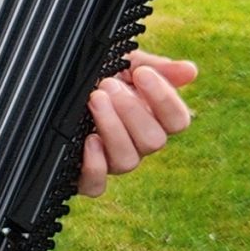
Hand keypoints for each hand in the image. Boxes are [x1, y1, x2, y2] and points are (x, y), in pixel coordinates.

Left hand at [78, 50, 196, 196]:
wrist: (59, 91)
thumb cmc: (98, 79)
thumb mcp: (124, 65)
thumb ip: (154, 67)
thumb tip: (190, 70)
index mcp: (154, 119)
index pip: (178, 121)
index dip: (164, 98)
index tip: (142, 73)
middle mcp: (137, 144)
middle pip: (154, 141)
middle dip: (131, 110)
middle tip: (108, 85)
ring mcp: (113, 161)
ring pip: (127, 161)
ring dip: (112, 128)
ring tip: (95, 100)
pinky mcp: (85, 176)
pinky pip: (97, 185)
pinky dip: (95, 166)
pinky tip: (88, 140)